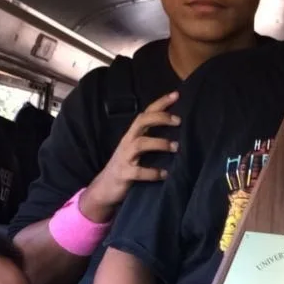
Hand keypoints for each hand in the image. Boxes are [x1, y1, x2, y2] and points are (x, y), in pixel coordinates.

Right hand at [81, 91, 181, 221]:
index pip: (146, 113)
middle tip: (178, 121)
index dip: (160, 103)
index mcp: (133, 135)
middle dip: (160, 118)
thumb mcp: (138, 150)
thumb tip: (178, 133)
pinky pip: (138, 171)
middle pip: (141, 122)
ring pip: (140, 144)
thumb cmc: (127, 167)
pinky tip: (165, 174)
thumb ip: (151, 139)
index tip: (177, 94)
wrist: (105, 189)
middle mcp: (128, 142)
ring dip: (160, 143)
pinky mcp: (124, 174)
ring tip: (176, 147)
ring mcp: (124, 157)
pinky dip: (153, 173)